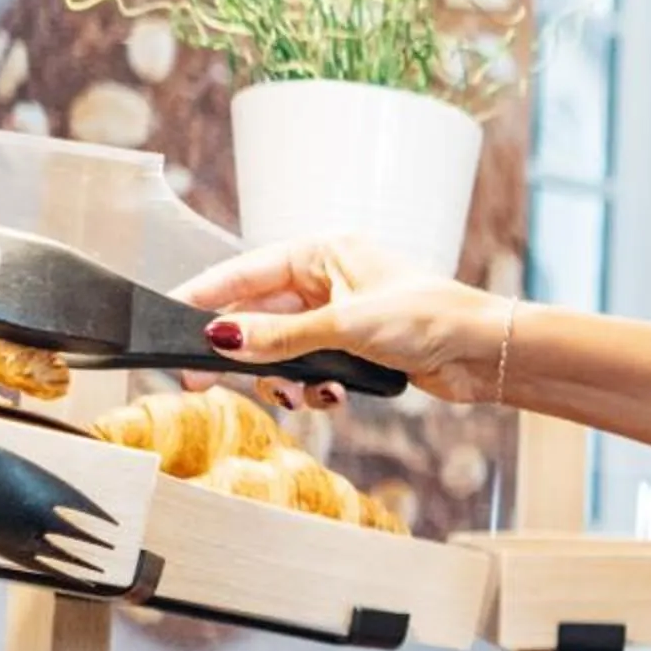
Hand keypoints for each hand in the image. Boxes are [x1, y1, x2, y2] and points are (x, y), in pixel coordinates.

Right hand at [172, 237, 511, 408]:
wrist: (484, 353)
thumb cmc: (429, 317)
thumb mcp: (345, 326)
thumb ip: (281, 337)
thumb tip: (222, 339)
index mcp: (322, 253)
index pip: (244, 273)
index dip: (204, 298)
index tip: (166, 319)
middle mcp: (326, 280)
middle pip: (257, 318)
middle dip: (240, 353)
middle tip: (199, 383)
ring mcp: (338, 317)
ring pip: (281, 350)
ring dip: (282, 377)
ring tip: (297, 395)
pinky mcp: (353, 351)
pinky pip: (309, 369)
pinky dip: (311, 387)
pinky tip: (330, 398)